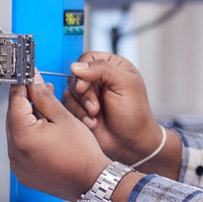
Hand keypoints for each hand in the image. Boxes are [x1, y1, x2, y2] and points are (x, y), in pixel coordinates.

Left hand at [6, 76, 110, 201]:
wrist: (91, 181)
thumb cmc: (82, 154)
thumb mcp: (64, 117)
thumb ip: (44, 97)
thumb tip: (34, 82)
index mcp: (23, 136)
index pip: (15, 102)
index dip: (22, 86)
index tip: (27, 77)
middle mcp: (15, 153)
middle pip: (13, 117)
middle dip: (26, 102)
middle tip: (40, 90)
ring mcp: (18, 165)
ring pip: (16, 133)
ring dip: (27, 119)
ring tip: (47, 111)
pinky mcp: (23, 172)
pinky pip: (20, 149)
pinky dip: (29, 137)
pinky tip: (45, 131)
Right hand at [62, 52, 162, 166]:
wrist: (131, 142)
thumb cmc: (135, 113)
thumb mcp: (125, 84)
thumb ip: (103, 69)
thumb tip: (76, 66)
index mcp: (112, 66)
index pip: (86, 59)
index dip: (82, 72)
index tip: (85, 86)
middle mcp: (99, 79)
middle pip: (75, 76)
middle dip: (83, 94)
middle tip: (95, 107)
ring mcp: (89, 95)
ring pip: (69, 92)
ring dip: (80, 106)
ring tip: (95, 116)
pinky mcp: (81, 110)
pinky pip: (67, 107)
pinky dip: (78, 115)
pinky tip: (92, 123)